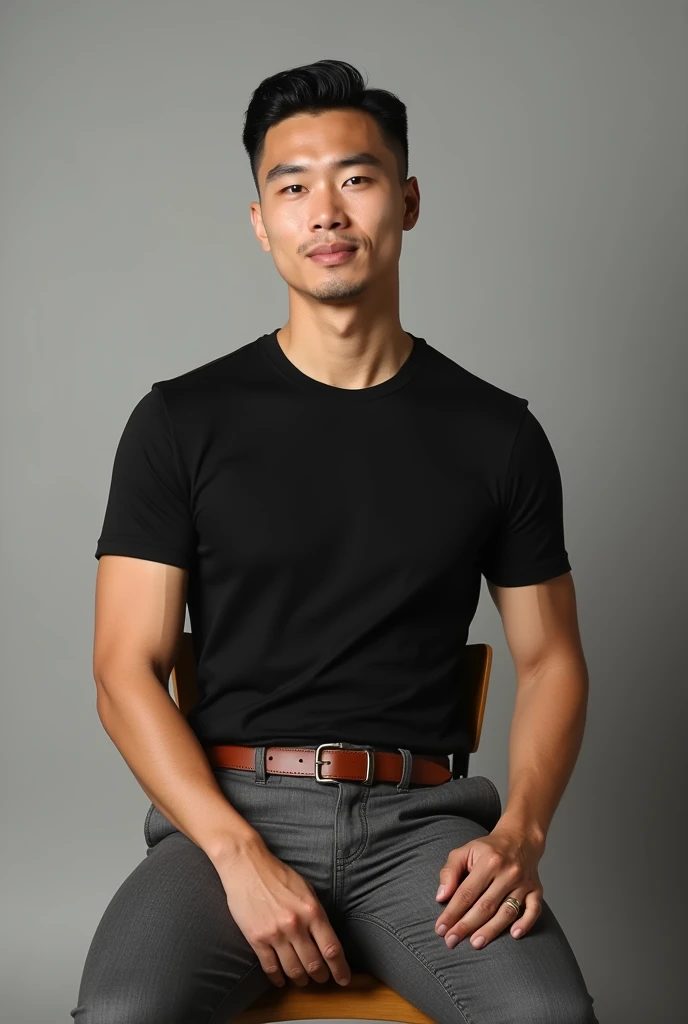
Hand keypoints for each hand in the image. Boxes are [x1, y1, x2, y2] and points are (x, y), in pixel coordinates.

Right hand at [213, 836, 351, 987]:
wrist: (247, 866)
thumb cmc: (278, 875)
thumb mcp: (307, 889)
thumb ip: (316, 914)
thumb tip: (325, 938)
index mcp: (312, 911)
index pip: (331, 949)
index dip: (340, 969)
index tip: (344, 980)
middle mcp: (296, 925)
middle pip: (314, 964)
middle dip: (321, 977)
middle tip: (322, 980)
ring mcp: (275, 934)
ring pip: (293, 970)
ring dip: (301, 980)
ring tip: (303, 981)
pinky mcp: (256, 939)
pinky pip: (270, 968)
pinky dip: (278, 979)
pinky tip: (281, 981)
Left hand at [434, 823, 544, 949]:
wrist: (520, 839)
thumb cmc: (488, 849)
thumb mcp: (464, 851)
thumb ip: (449, 871)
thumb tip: (441, 897)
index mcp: (488, 861)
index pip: (467, 892)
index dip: (452, 912)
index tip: (441, 928)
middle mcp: (508, 872)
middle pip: (485, 905)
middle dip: (466, 926)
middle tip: (451, 941)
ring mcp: (524, 882)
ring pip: (507, 911)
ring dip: (491, 930)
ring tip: (475, 943)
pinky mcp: (537, 890)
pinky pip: (534, 910)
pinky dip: (525, 923)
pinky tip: (514, 935)